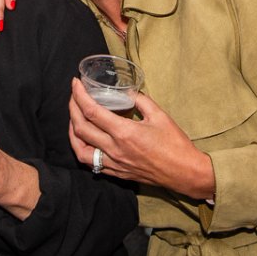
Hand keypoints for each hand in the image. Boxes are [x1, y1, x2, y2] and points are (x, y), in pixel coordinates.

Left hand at [68, 79, 214, 199]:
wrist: (184, 172)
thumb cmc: (175, 144)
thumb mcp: (159, 115)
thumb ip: (140, 100)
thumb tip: (128, 91)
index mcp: (124, 133)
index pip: (91, 111)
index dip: (79, 95)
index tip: (75, 83)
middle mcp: (115, 149)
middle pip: (81, 128)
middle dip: (72, 108)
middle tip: (73, 96)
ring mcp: (114, 163)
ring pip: (80, 150)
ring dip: (72, 132)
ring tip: (74, 119)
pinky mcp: (117, 172)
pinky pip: (92, 163)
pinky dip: (83, 149)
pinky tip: (86, 140)